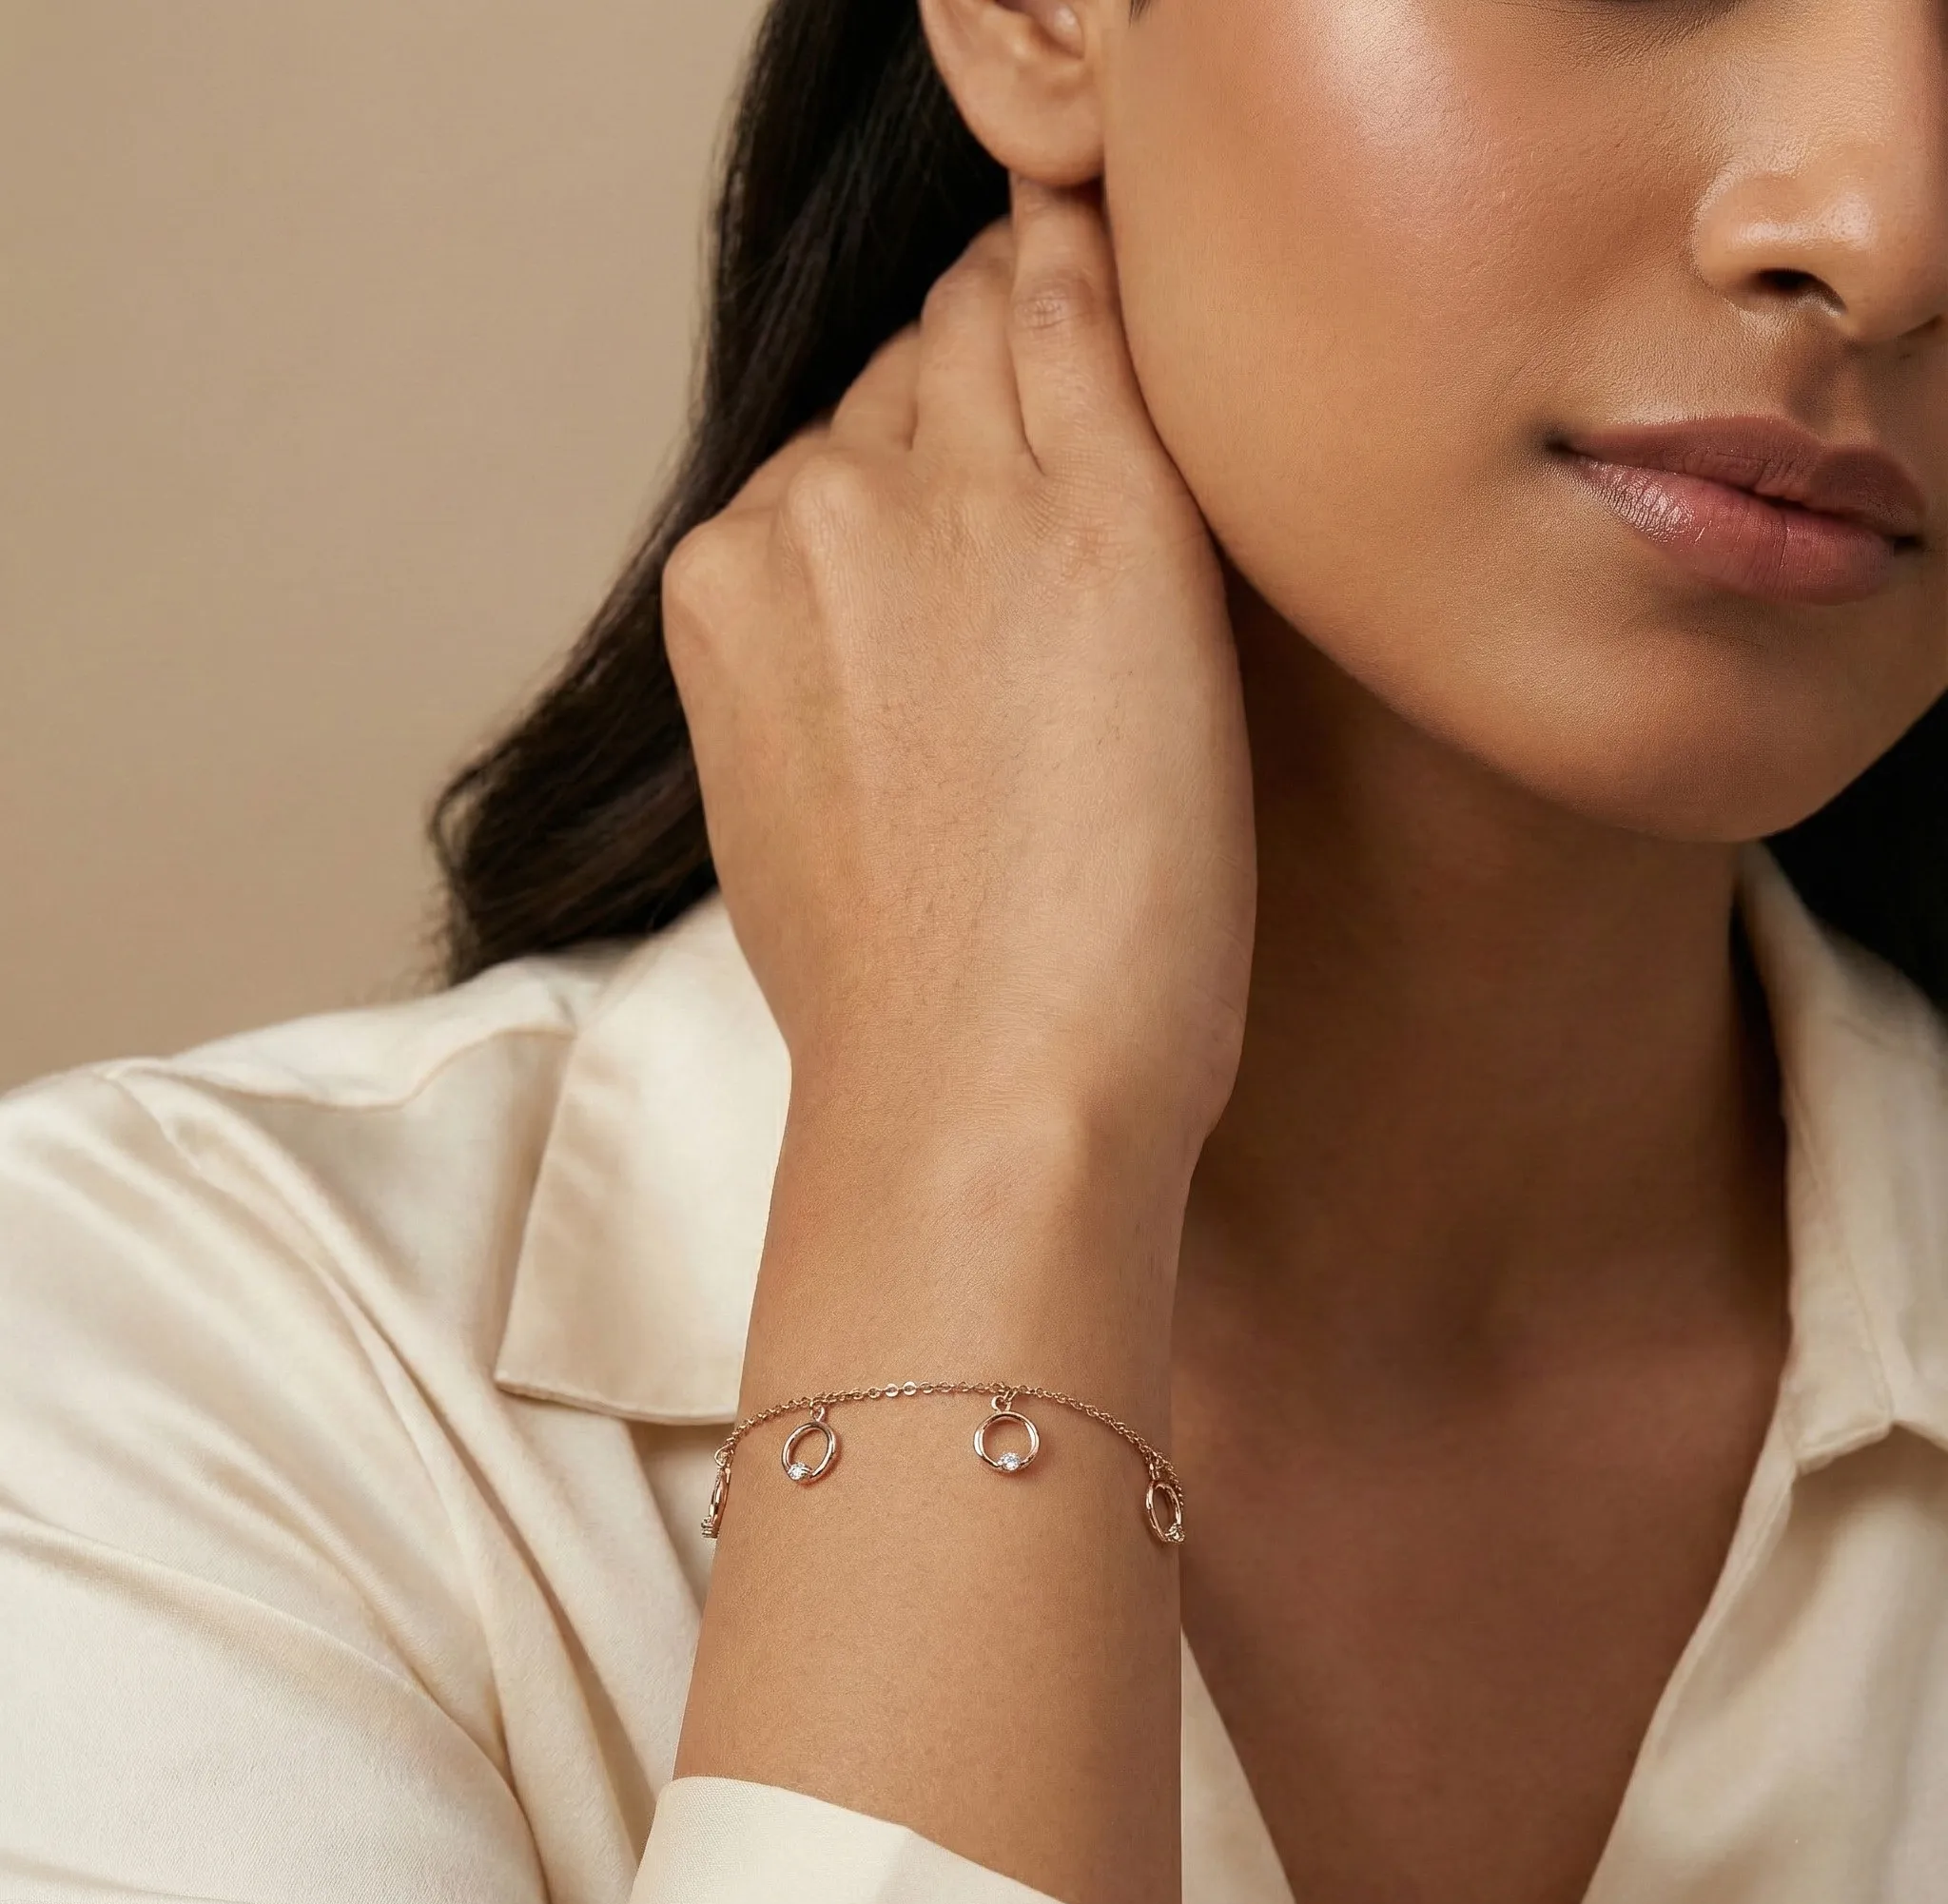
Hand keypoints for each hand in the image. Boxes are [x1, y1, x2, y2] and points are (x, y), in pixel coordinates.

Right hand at [662, 172, 1254, 1175]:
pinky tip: (1132, 230)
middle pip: (908, 371)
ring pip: (992, 326)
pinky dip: (1103, 266)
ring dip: (1042, 313)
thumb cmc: (906, 1002)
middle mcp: (813, 513)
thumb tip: (875, 639)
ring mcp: (949, 503)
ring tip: (1102, 294)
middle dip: (976, 367)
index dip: (916, 438)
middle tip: (1051, 362)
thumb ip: (812, 679)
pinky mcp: (1099, 519)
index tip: (974, 433)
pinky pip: (1087, 323)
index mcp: (727, 588)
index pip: (834, 447)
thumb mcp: (792, 812)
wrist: (979, 1091)